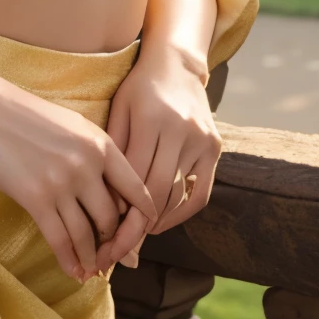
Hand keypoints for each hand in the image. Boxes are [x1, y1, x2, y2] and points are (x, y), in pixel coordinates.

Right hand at [0, 70, 157, 281]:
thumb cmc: (30, 117)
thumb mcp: (75, 127)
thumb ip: (97, 156)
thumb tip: (114, 194)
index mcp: (102, 145)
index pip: (137, 191)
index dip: (141, 218)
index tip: (138, 233)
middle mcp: (87, 165)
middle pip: (112, 219)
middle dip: (113, 244)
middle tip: (108, 257)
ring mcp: (62, 183)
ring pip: (87, 234)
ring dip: (91, 258)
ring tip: (91, 270)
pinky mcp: (36, 198)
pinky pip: (59, 239)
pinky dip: (69, 260)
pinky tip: (73, 271)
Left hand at [105, 41, 221, 251]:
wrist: (176, 66)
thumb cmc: (138, 90)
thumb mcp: (118, 111)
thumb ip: (114, 151)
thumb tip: (104, 200)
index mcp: (150, 120)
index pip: (135, 179)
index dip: (120, 213)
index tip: (105, 237)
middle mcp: (180, 131)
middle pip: (158, 193)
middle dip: (136, 227)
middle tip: (118, 251)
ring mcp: (201, 140)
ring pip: (179, 195)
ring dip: (157, 223)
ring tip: (135, 239)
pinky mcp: (215, 148)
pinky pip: (201, 192)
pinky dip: (182, 213)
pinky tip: (162, 223)